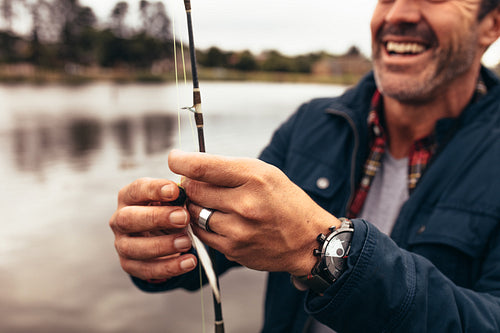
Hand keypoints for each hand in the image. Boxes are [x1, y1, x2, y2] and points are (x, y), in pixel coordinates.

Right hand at [109, 178, 196, 280]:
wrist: (163, 234)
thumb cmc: (168, 210)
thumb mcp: (171, 199)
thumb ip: (176, 196)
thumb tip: (184, 194)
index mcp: (129, 197)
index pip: (136, 190)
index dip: (154, 190)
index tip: (175, 190)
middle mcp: (120, 220)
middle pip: (128, 219)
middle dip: (157, 218)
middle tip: (183, 217)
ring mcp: (122, 244)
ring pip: (134, 248)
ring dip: (163, 246)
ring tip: (187, 243)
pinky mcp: (129, 265)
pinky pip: (146, 269)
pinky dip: (169, 267)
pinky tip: (189, 262)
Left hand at [168, 150, 340, 276]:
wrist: (307, 239)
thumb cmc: (285, 201)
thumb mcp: (265, 173)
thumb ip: (229, 169)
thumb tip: (191, 168)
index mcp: (254, 177)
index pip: (203, 166)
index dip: (181, 161)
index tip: (174, 158)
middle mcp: (245, 203)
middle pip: (194, 190)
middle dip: (191, 184)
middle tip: (198, 183)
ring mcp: (238, 230)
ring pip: (194, 213)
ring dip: (196, 206)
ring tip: (213, 203)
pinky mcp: (233, 249)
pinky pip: (201, 234)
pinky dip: (204, 225)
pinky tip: (219, 220)